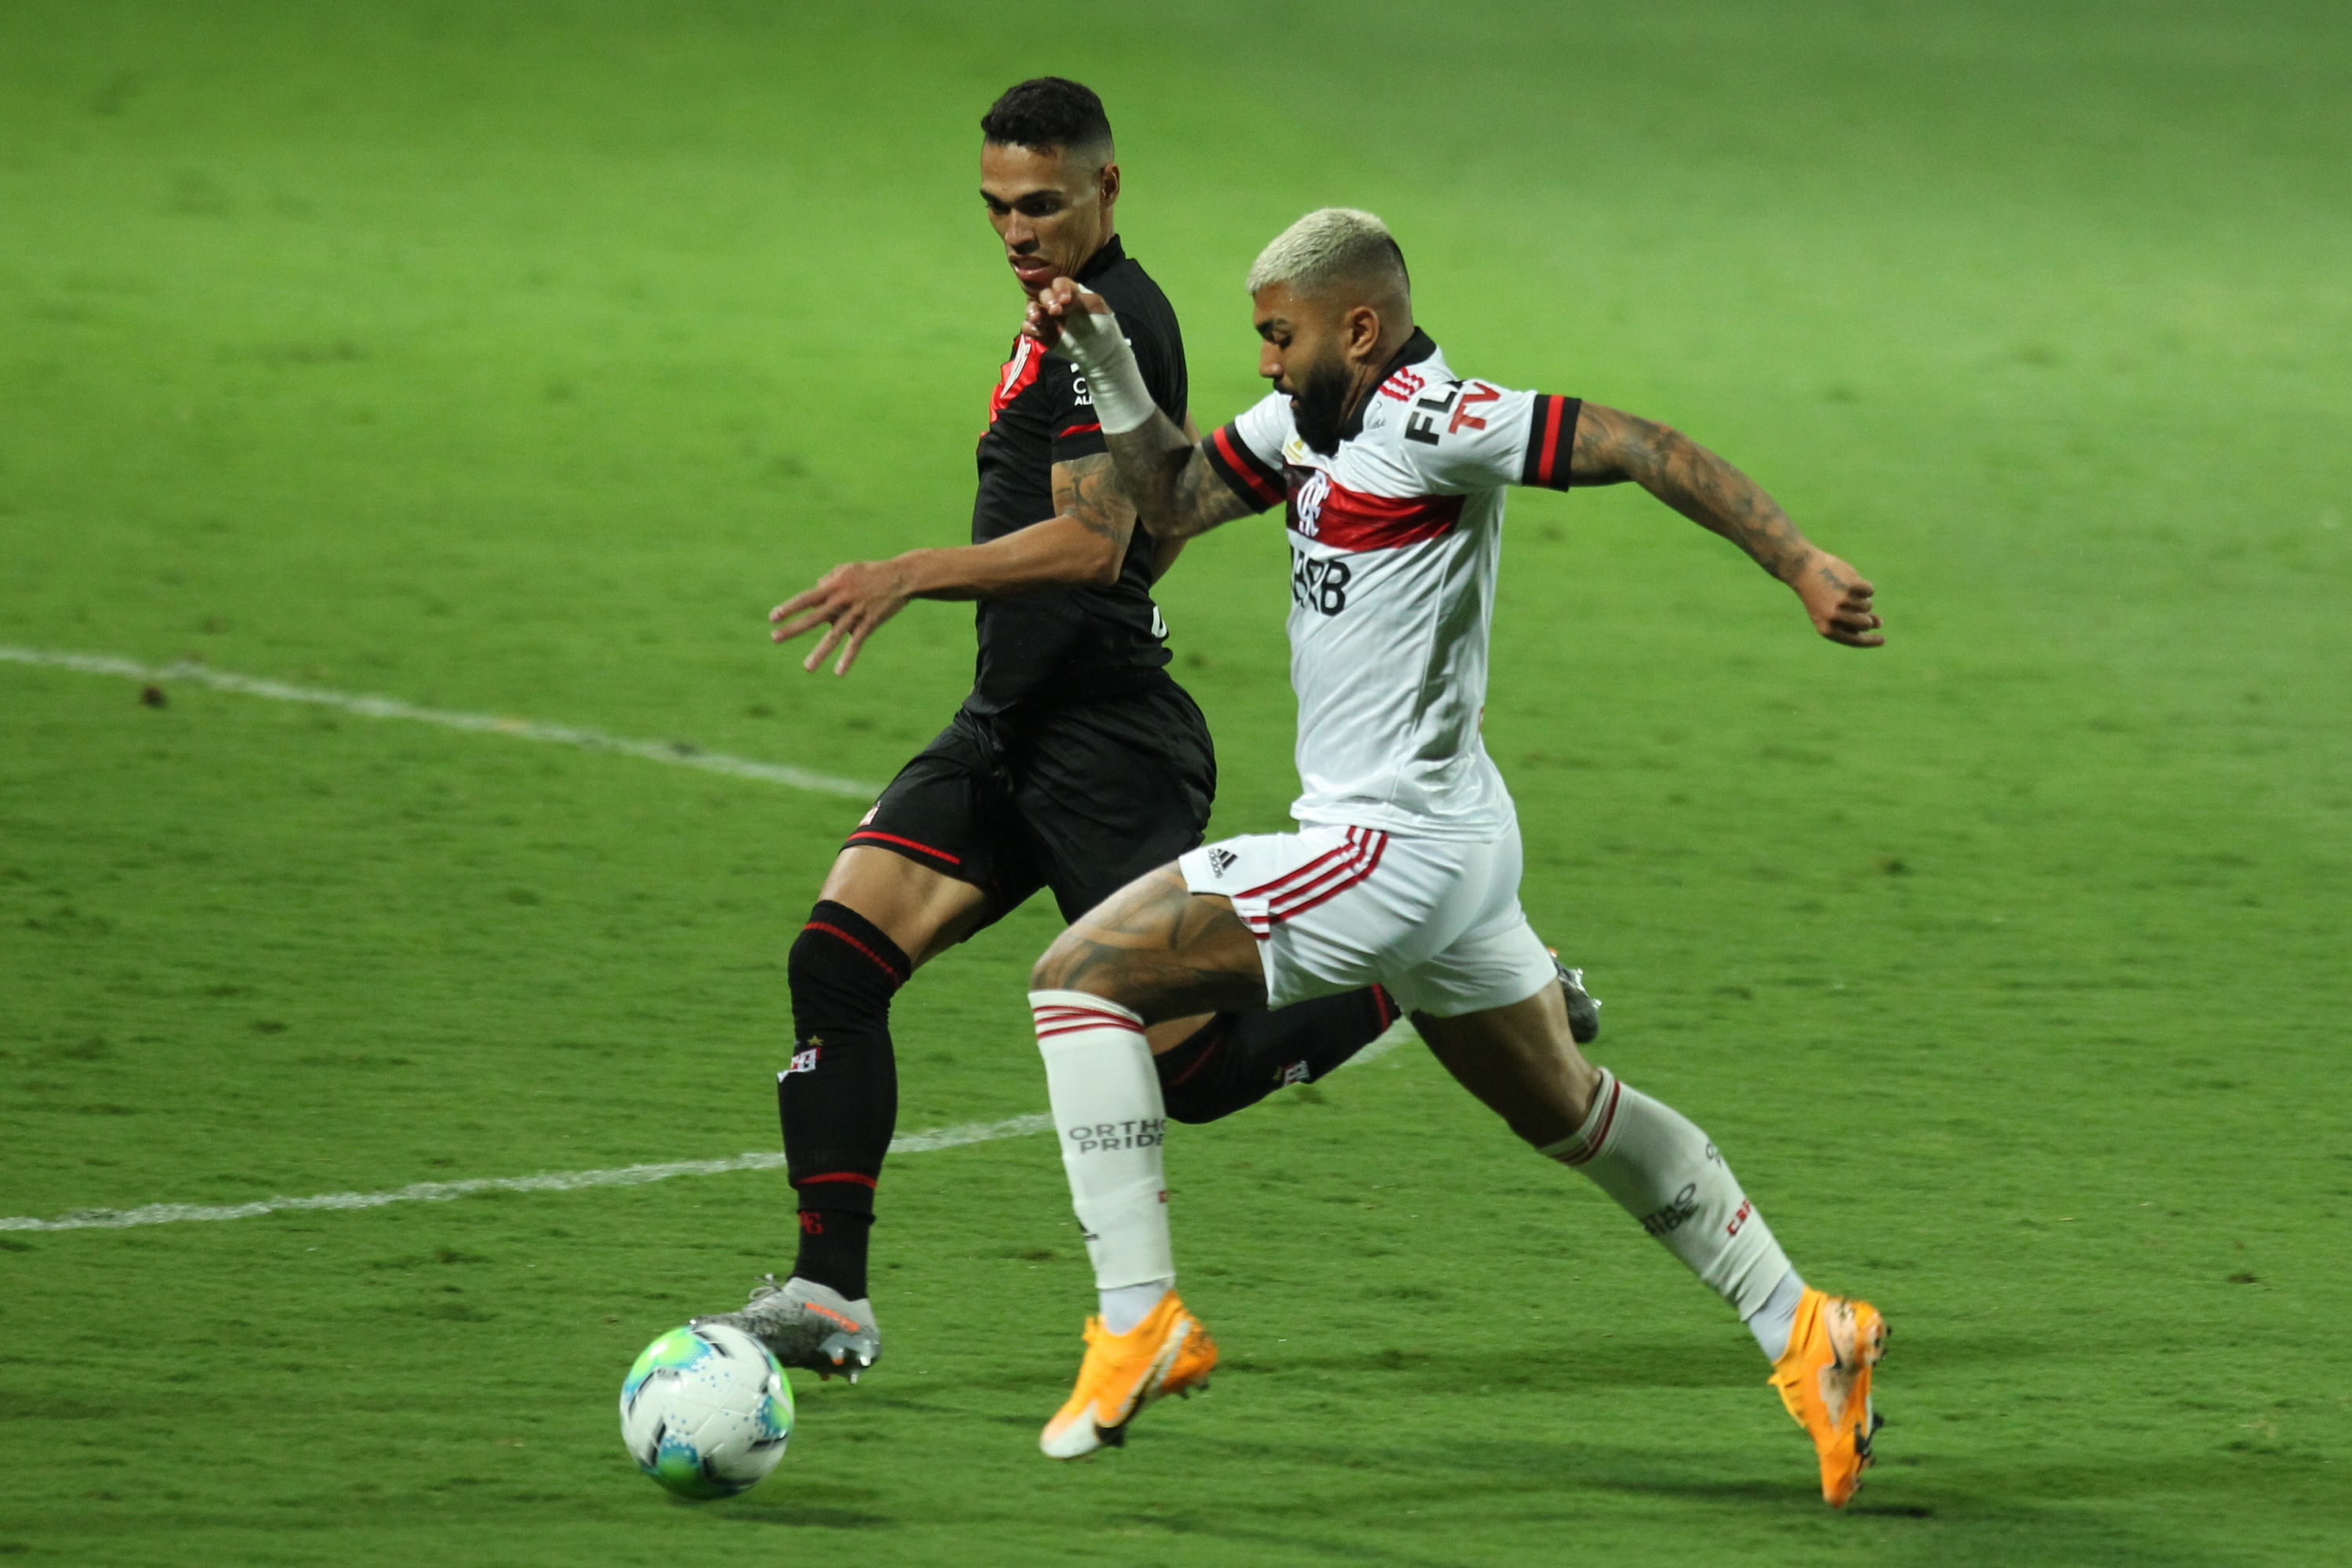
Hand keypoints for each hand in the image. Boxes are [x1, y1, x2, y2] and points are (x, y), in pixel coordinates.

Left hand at [768, 559, 913, 674]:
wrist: (901, 577)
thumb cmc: (872, 572)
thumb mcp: (848, 569)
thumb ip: (829, 578)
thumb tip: (816, 588)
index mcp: (834, 587)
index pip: (806, 599)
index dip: (789, 608)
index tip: (773, 617)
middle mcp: (841, 601)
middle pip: (813, 617)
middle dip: (793, 628)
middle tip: (775, 638)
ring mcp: (855, 614)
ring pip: (834, 636)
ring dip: (819, 653)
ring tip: (807, 668)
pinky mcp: (869, 624)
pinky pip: (856, 644)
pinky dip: (848, 658)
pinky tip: (839, 673)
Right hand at [1022, 276, 1114, 358]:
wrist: (1101, 353)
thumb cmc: (1102, 325)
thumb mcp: (1098, 308)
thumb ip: (1080, 301)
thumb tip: (1062, 302)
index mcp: (1070, 292)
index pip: (1060, 283)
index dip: (1060, 289)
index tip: (1065, 300)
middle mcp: (1056, 302)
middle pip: (1044, 293)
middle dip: (1047, 300)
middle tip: (1054, 311)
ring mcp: (1048, 318)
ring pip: (1032, 308)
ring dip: (1032, 311)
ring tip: (1036, 319)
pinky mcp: (1042, 334)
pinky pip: (1029, 328)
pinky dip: (1029, 328)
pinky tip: (1036, 332)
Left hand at [1791, 550, 1882, 646]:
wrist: (1804, 570)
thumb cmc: (1818, 595)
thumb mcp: (1830, 613)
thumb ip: (1852, 621)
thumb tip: (1878, 624)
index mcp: (1826, 629)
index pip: (1856, 641)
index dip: (1871, 641)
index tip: (1882, 640)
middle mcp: (1834, 617)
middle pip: (1865, 624)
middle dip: (1866, 617)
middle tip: (1859, 609)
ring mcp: (1843, 600)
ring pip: (1868, 606)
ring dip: (1861, 599)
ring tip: (1843, 591)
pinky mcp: (1851, 585)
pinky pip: (1870, 591)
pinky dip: (1863, 586)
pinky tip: (1848, 581)